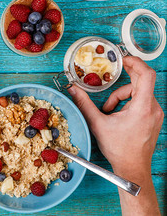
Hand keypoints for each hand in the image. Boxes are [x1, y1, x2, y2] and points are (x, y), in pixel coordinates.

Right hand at [68, 57, 161, 214]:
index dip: (135, 63)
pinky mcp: (153, 118)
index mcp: (142, 107)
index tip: (122, 60)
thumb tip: (73, 90)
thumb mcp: (97, 123)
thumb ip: (84, 103)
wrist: (132, 168)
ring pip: (139, 92)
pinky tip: (117, 114)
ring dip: (122, 96)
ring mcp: (155, 114)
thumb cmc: (118, 148)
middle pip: (141, 82)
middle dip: (122, 81)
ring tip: (108, 110)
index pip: (147, 75)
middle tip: (110, 75)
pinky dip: (128, 103)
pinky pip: (142, 101)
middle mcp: (153, 108)